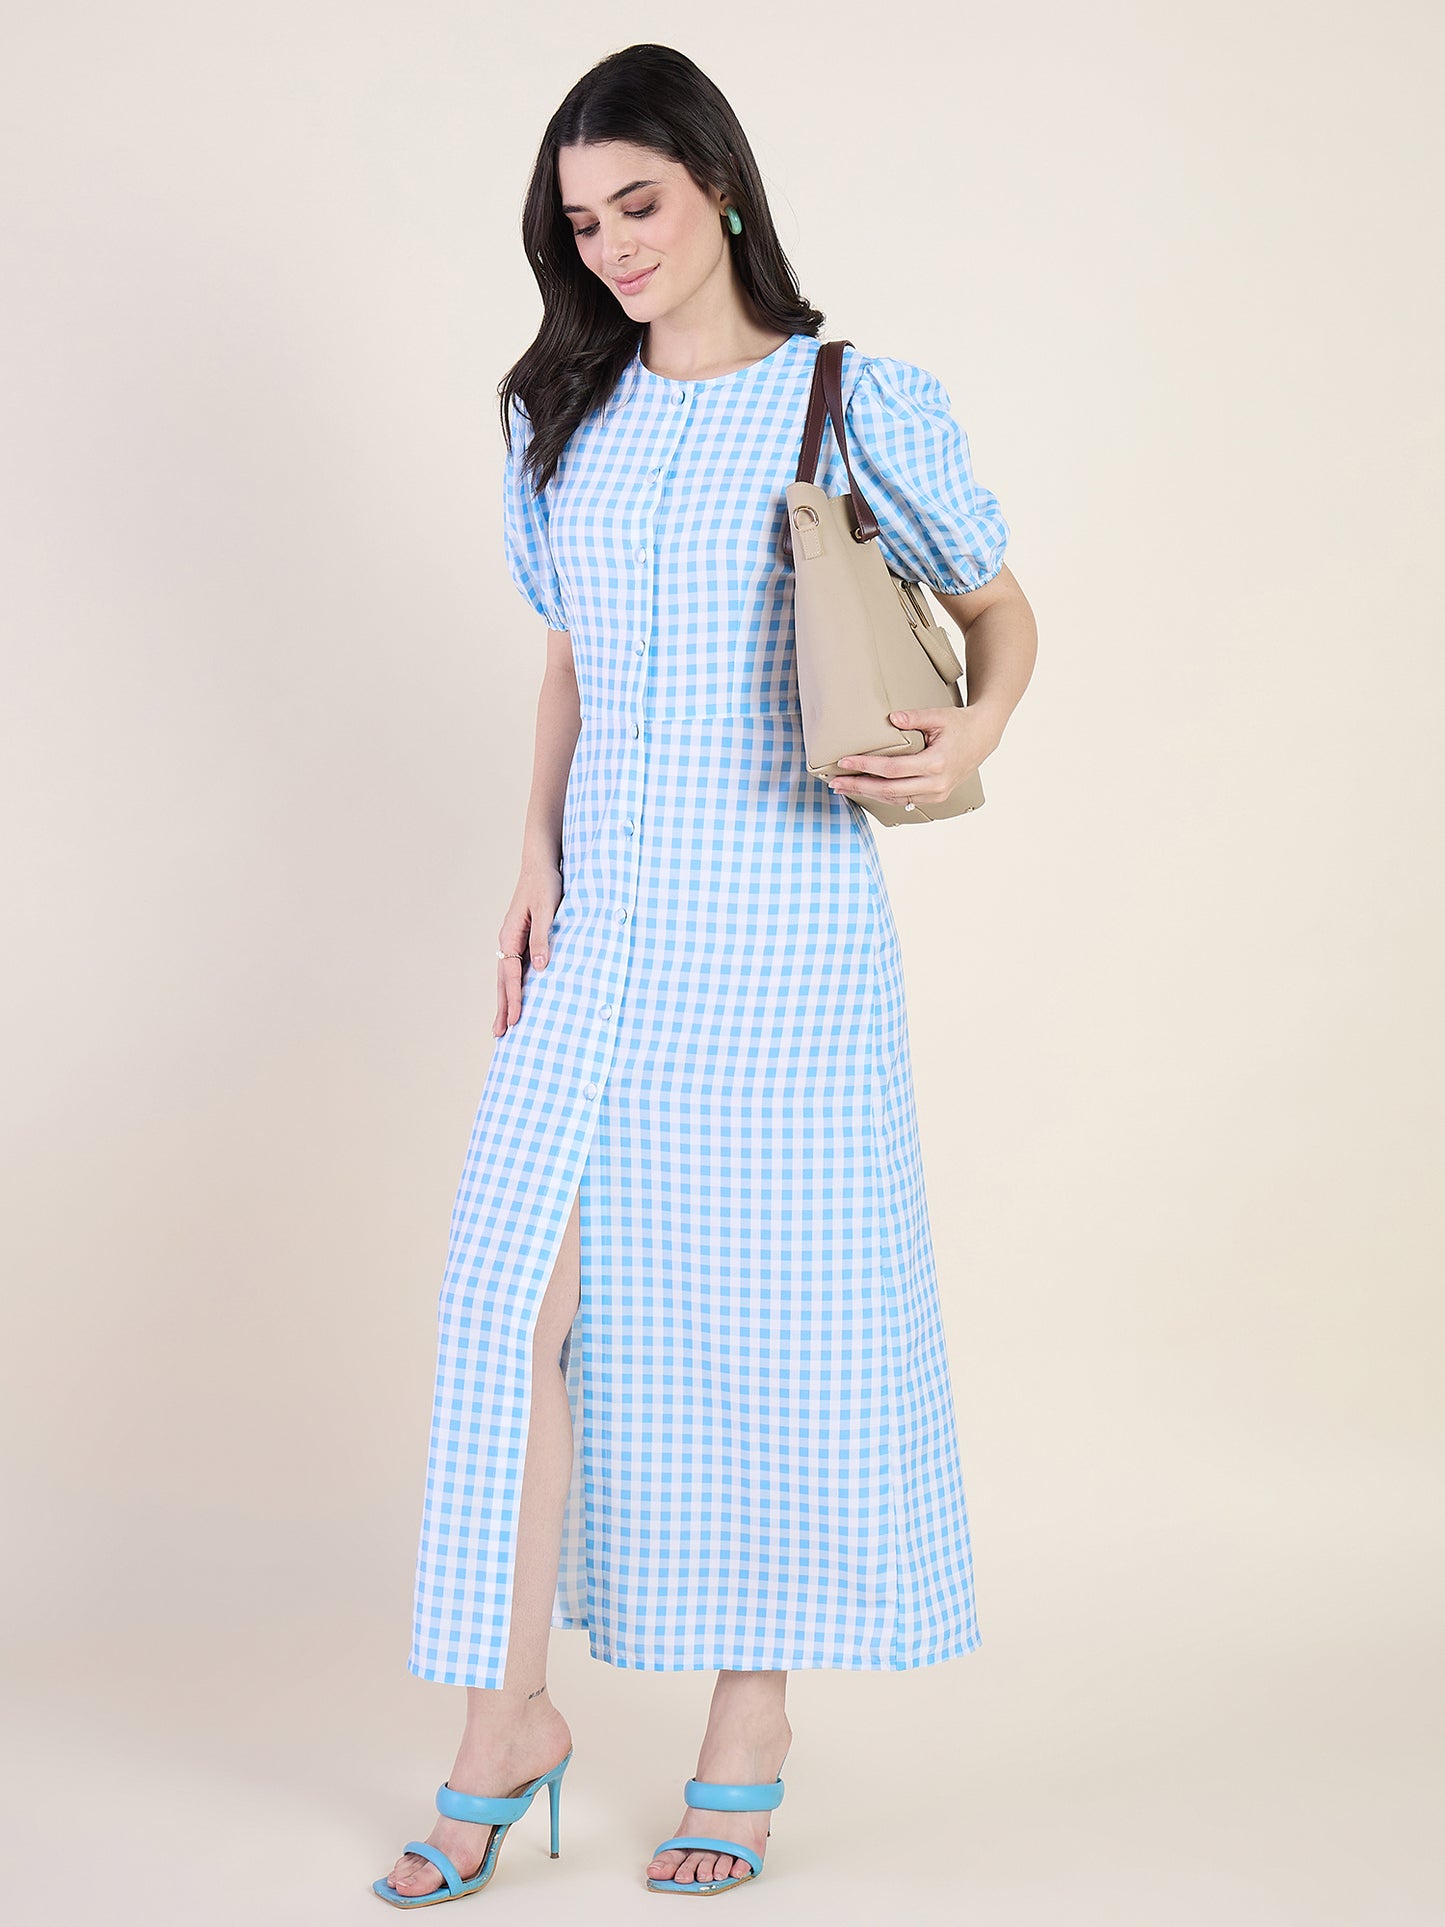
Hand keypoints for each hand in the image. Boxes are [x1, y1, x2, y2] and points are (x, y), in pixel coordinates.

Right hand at [495, 860, 563, 1035]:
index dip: (513, 998)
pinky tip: (518, 997)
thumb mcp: (548, 910)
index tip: (515, 1020)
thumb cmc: (545, 885)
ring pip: (507, 976)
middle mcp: (508, 941)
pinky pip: (516, 968)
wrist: (541, 865)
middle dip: (502, 1007)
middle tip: (500, 1034)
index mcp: (510, 935)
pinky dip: (514, 986)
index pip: (511, 974)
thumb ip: (543, 939)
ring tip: (503, 1024)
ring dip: (506, 1000)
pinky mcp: (523, 939)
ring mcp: (513, 941)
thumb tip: (540, 968)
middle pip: (503, 980)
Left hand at [827, 705, 997, 808]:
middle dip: (859, 786)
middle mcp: (936, 784)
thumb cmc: (960, 724)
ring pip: (895, 800)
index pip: (892, 769)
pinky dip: (882, 796)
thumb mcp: (939, 716)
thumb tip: (891, 718)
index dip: (866, 767)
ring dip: (867, 794)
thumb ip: (915, 717)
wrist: (983, 737)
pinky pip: (904, 801)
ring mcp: (936, 794)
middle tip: (835, 782)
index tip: (844, 762)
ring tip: (843, 788)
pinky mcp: (935, 797)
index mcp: (936, 764)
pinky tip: (866, 790)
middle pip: (889, 790)